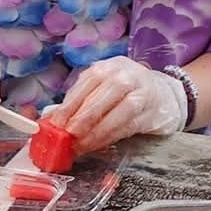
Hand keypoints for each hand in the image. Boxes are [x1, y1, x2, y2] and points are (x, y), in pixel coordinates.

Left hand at [48, 57, 186, 152]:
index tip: (56, 123)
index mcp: (110, 67)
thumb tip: (49, 121)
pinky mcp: (152, 110)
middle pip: (105, 94)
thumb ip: (79, 102)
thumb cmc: (124, 93)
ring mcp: (143, 91)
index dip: (71, 103)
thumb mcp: (101, 89)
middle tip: (69, 134)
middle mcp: (128, 75)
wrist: (162, 95)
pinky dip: (113, 135)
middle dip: (84, 116)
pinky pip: (131, 124)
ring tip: (82, 144)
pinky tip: (99, 143)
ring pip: (121, 109)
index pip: (88, 82)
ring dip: (99, 129)